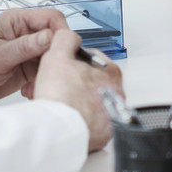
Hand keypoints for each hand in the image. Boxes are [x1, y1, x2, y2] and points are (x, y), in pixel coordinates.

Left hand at [0, 7, 74, 109]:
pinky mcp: (31, 67)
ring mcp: (31, 50)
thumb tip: (49, 37)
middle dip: (56, 56)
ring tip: (35, 86)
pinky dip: (43, 82)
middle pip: (57, 38)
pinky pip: (48, 72)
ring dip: (49, 73)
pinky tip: (29, 91)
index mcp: (18, 21)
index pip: (50, 18)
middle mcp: (27, 33)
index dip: (60, 31)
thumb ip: (25, 46)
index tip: (61, 49)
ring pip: (55, 57)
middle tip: (48, 73)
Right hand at [34, 28, 123, 151]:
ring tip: (56, 104)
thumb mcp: (58, 55)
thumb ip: (66, 40)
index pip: (91, 60)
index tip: (60, 68)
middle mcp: (116, 95)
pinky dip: (77, 120)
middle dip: (71, 83)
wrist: (58, 131)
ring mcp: (111, 116)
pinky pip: (88, 123)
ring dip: (73, 102)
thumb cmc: (61, 97)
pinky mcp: (103, 135)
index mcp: (111, 73)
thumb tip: (70, 37)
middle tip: (55, 87)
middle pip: (90, 83)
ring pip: (89, 103)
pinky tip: (64, 118)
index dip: (70, 62)